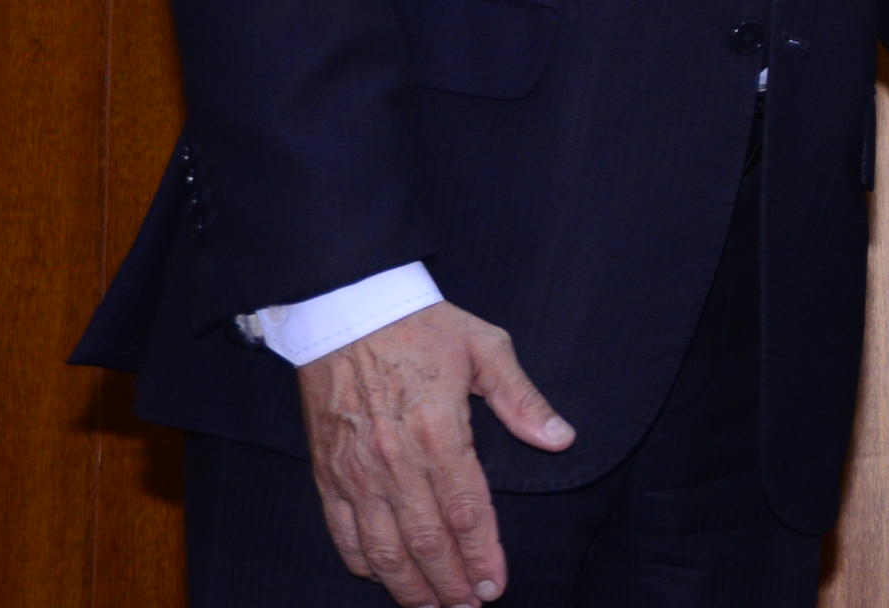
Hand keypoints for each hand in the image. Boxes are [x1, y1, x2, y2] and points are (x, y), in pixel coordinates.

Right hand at [296, 300, 573, 605]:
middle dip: (451, 584)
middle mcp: (395, 461)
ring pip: (383, 547)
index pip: (467, 511)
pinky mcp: (327, 471)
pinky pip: (342, 530)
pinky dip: (362, 560)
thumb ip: (523, 400)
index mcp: (440, 432)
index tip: (497, 584)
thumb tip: (561, 439)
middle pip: (427, 541)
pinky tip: (381, 577)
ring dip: (409, 586)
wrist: (346, 308)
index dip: (484, 555)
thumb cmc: (422, 325)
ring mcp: (356, 470)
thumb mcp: (486, 348)